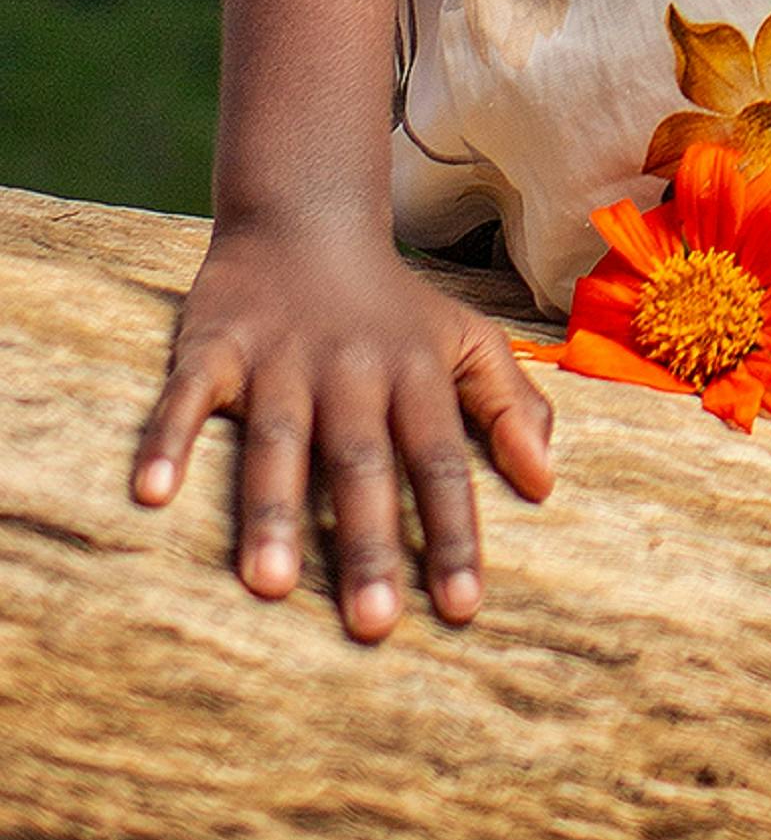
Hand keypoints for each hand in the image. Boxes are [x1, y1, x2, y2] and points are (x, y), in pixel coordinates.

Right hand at [132, 215, 555, 640]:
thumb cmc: (394, 304)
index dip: (453, 533)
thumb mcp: (464, 339)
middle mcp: (351, 369)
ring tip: (271, 584)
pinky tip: (152, 495)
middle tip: (372, 625)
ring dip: (272, 509)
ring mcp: (280, 357)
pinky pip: (188, 396)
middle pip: (361, 462)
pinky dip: (168, 439)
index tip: (462, 608)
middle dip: (368, 543)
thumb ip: (509, 404)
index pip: (439, 460)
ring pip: (278, 438)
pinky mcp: (215, 343)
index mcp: (413, 373)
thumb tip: (548, 482)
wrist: (307, 214)